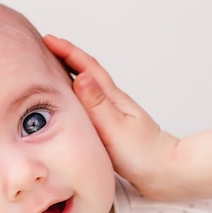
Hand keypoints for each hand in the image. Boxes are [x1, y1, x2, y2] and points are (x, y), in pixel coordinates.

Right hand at [43, 35, 179, 200]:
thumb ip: (97, 104)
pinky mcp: (112, 129)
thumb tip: (81, 78)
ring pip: (89, 88)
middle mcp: (113, 103)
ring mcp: (113, 115)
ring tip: (54, 70)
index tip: (48, 40)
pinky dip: (77, 97)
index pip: (87, 67)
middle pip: (88, 72)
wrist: (164, 173)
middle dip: (67, 57)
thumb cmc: (142, 154)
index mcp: (112, 99)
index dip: (67, 51)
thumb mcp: (115, 128)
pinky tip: (72, 103)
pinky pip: (89, 105)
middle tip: (47, 47)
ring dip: (71, 74)